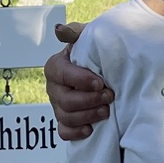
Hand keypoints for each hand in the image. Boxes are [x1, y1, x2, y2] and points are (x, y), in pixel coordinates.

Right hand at [47, 23, 111, 141]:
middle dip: (89, 100)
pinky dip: (76, 132)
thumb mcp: (87, 38)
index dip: (81, 80)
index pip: (62, 74)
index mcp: (55, 67)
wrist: (104, 68)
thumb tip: (60, 30)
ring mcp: (57, 106)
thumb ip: (75, 33)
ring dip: (88, 116)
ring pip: (66, 117)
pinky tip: (91, 129)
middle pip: (65, 100)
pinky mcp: (65, 121)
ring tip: (106, 111)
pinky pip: (64, 132)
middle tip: (109, 96)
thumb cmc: (94, 52)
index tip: (100, 82)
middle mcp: (53, 88)